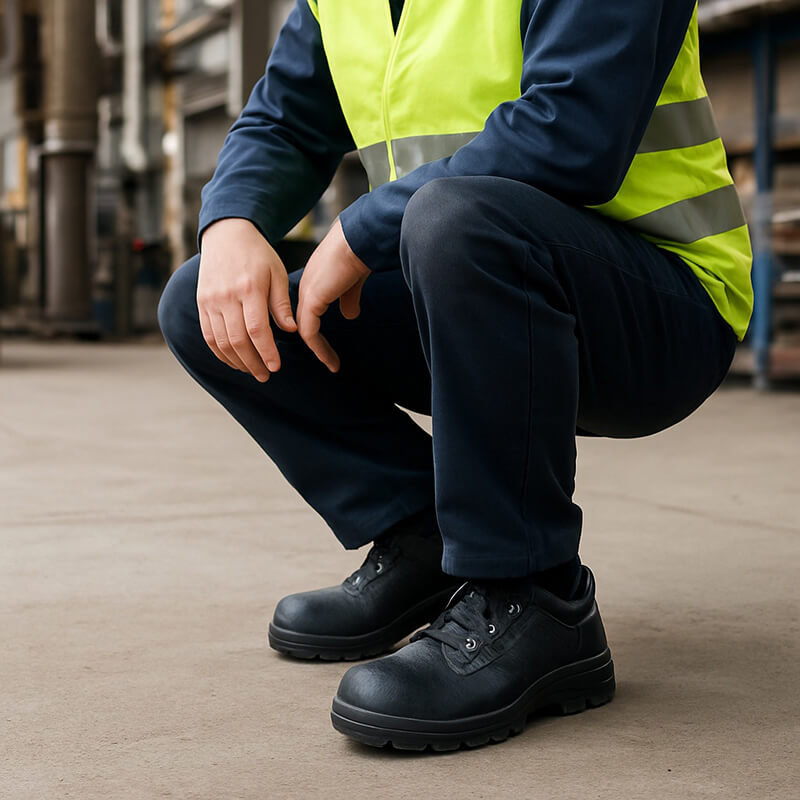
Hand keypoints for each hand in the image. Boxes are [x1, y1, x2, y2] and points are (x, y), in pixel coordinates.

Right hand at [196, 218, 295, 381]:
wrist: (226, 234)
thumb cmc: (258, 255)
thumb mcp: (277, 273)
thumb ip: (282, 303)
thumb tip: (291, 330)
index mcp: (249, 288)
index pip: (257, 329)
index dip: (266, 352)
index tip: (276, 367)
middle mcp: (226, 296)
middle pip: (238, 340)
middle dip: (253, 363)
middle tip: (265, 375)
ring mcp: (210, 300)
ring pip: (221, 342)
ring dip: (237, 361)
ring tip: (252, 371)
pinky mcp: (201, 303)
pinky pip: (208, 336)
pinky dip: (220, 353)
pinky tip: (234, 361)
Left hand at [297, 218, 369, 371]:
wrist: (358, 239)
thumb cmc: (359, 253)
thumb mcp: (353, 281)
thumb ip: (349, 298)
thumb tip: (350, 315)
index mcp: (314, 281)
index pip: (309, 311)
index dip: (317, 329)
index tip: (329, 346)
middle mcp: (306, 287)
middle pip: (304, 322)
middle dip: (316, 344)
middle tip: (330, 362)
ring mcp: (307, 294)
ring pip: (305, 330)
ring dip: (318, 350)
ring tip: (332, 365)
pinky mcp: (313, 300)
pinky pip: (309, 331)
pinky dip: (318, 347)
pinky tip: (329, 358)